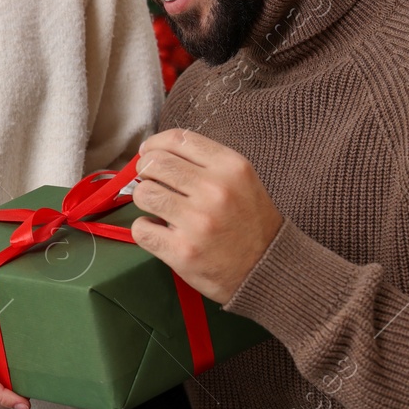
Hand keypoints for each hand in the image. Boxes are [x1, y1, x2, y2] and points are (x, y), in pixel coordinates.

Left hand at [130, 128, 282, 304]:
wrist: (267, 269)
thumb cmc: (248, 221)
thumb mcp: (240, 180)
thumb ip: (204, 163)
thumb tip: (154, 152)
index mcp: (231, 167)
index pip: (177, 139)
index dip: (154, 144)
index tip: (148, 153)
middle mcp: (215, 190)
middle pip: (155, 162)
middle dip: (145, 170)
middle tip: (151, 182)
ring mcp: (198, 222)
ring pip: (143, 193)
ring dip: (144, 199)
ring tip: (157, 208)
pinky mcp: (183, 251)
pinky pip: (141, 229)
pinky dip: (144, 229)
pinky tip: (160, 231)